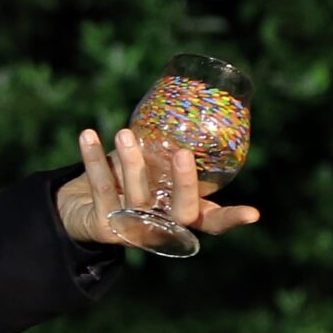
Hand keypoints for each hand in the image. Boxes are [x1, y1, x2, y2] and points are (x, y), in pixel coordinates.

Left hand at [56, 127, 260, 248]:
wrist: (78, 208)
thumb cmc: (122, 180)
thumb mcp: (148, 167)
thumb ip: (163, 149)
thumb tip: (184, 102)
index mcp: (180, 213)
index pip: (213, 221)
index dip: (232, 218)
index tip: (254, 214)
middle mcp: (161, 225)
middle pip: (182, 212)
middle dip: (184, 184)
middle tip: (182, 154)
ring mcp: (133, 230)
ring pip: (137, 197)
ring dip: (130, 162)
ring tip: (123, 133)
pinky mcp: (104, 227)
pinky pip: (101, 189)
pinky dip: (93, 159)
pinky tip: (88, 135)